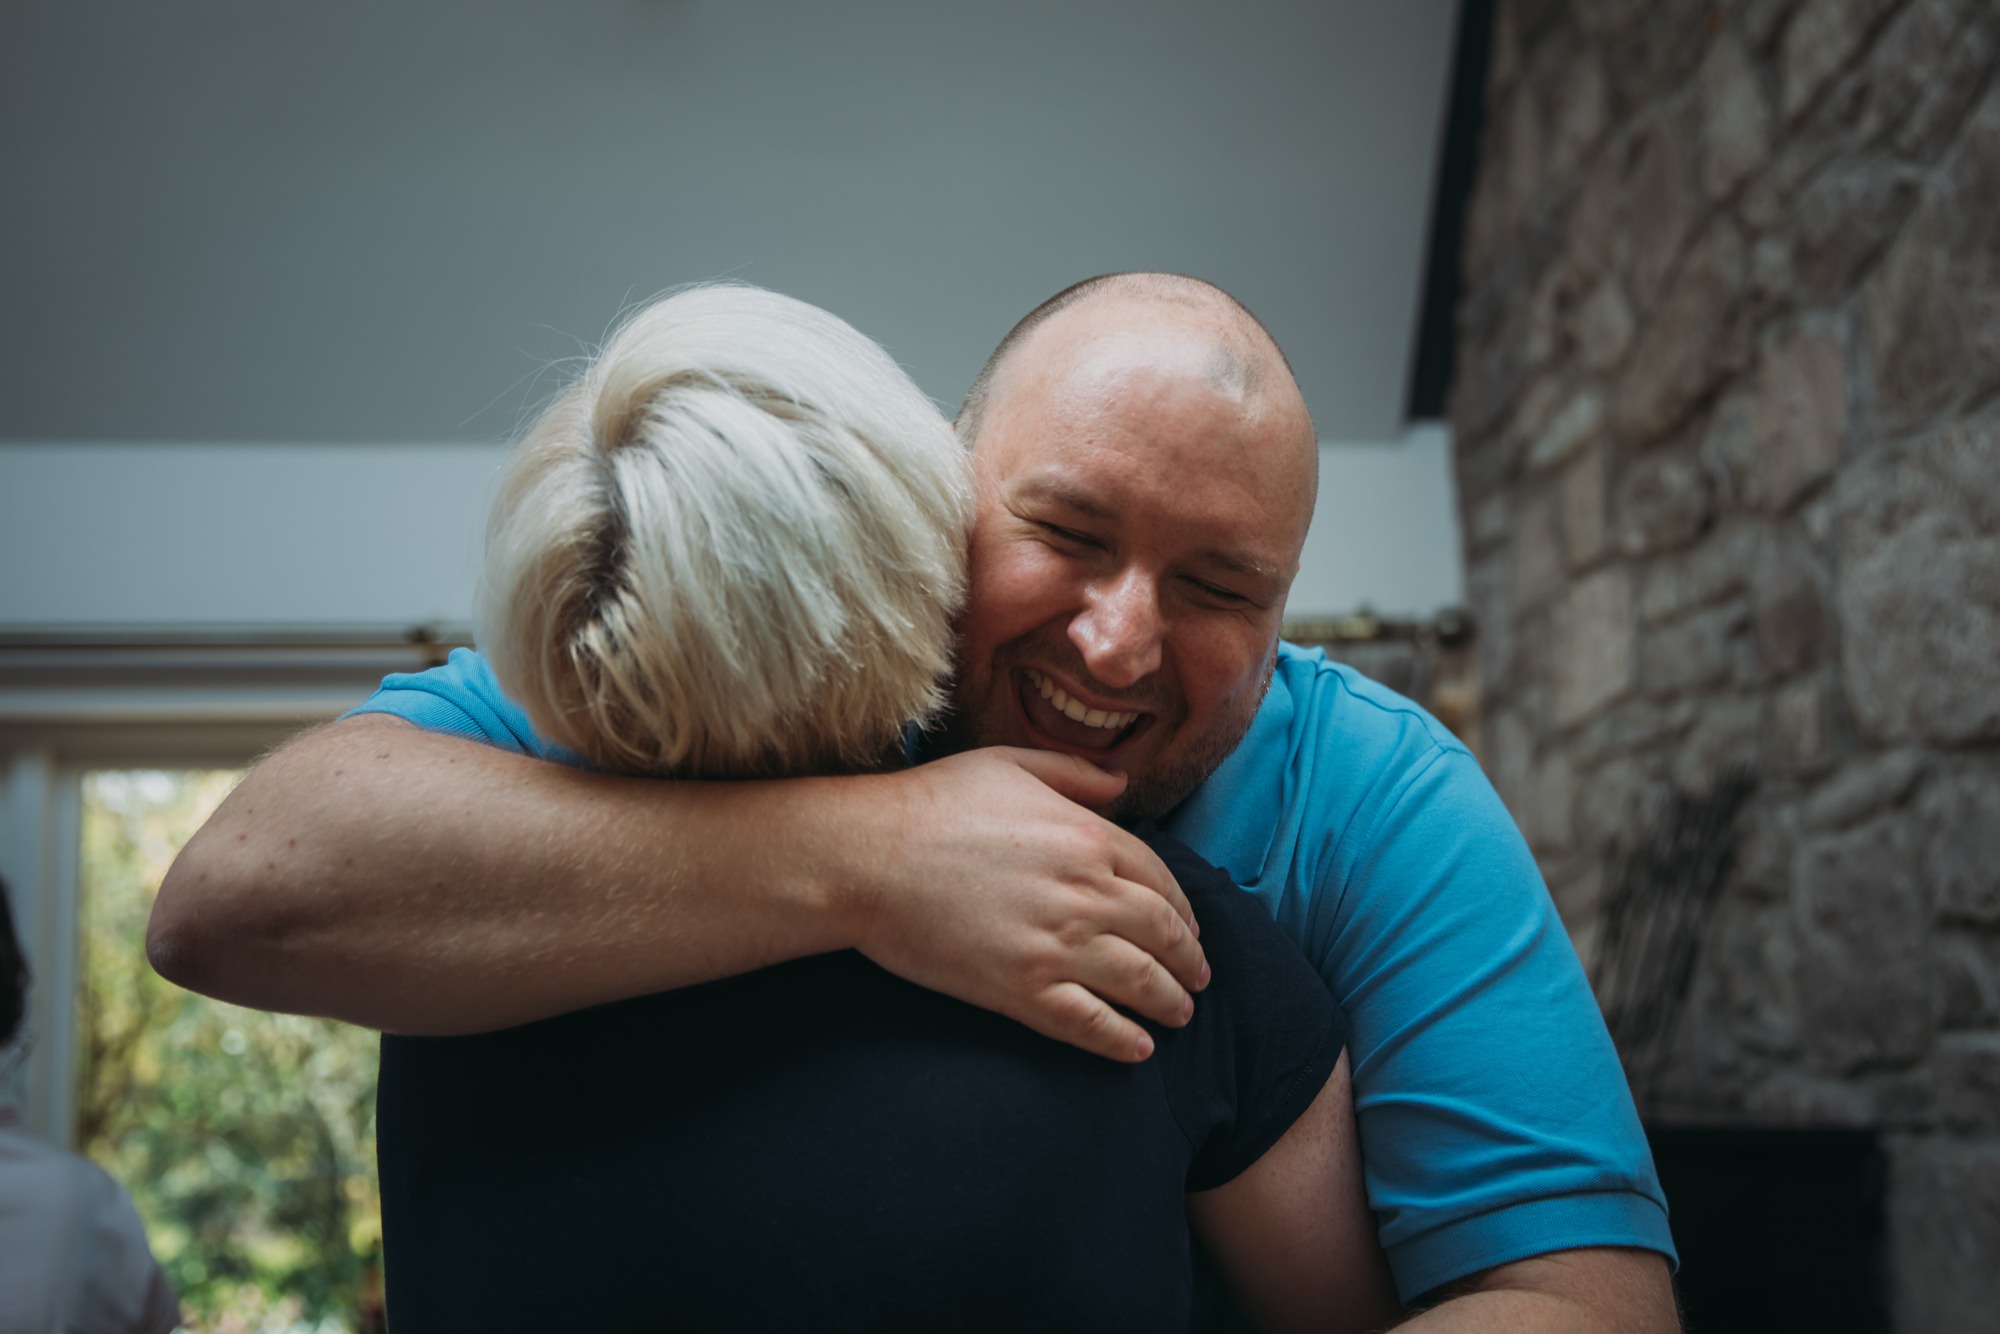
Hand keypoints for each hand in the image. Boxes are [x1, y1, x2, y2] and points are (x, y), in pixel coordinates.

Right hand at [839, 747, 1210, 1061]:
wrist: (867, 858)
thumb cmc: (929, 803)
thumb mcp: (1008, 765)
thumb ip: (1073, 774)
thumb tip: (1121, 784)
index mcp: (1087, 836)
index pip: (1160, 879)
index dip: (1182, 909)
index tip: (1189, 928)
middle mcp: (1085, 892)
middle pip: (1162, 934)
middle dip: (1189, 961)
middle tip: (1199, 979)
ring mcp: (1056, 946)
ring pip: (1138, 982)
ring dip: (1169, 1002)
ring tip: (1180, 1016)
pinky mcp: (1021, 990)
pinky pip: (1090, 1024)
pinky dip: (1122, 1040)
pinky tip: (1138, 1049)